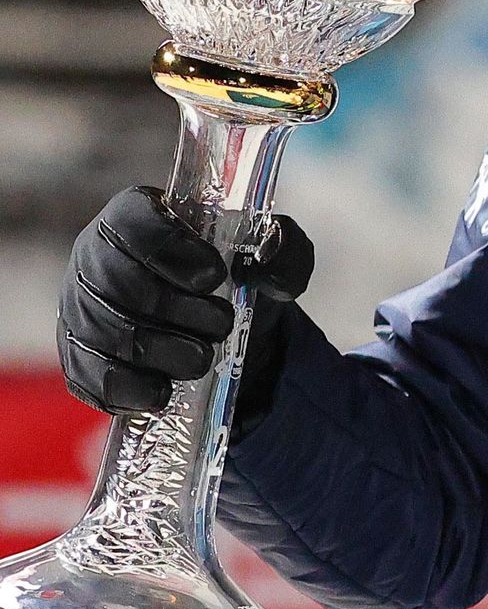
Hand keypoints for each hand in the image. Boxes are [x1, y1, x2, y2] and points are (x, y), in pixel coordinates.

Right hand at [57, 187, 310, 414]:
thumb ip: (285, 251)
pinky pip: (90, 376)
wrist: (222, 332)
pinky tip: (164, 390)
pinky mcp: (81, 359)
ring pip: (106, 331)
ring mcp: (80, 310)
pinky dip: (131, 387)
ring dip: (164, 350)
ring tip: (202, 357)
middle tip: (222, 323)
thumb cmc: (235, 279)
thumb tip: (271, 278)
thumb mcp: (272, 256)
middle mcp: (96, 259)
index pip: (131, 220)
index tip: (214, 275)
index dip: (170, 248)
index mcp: (136, 219)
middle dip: (178, 309)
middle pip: (117, 281)